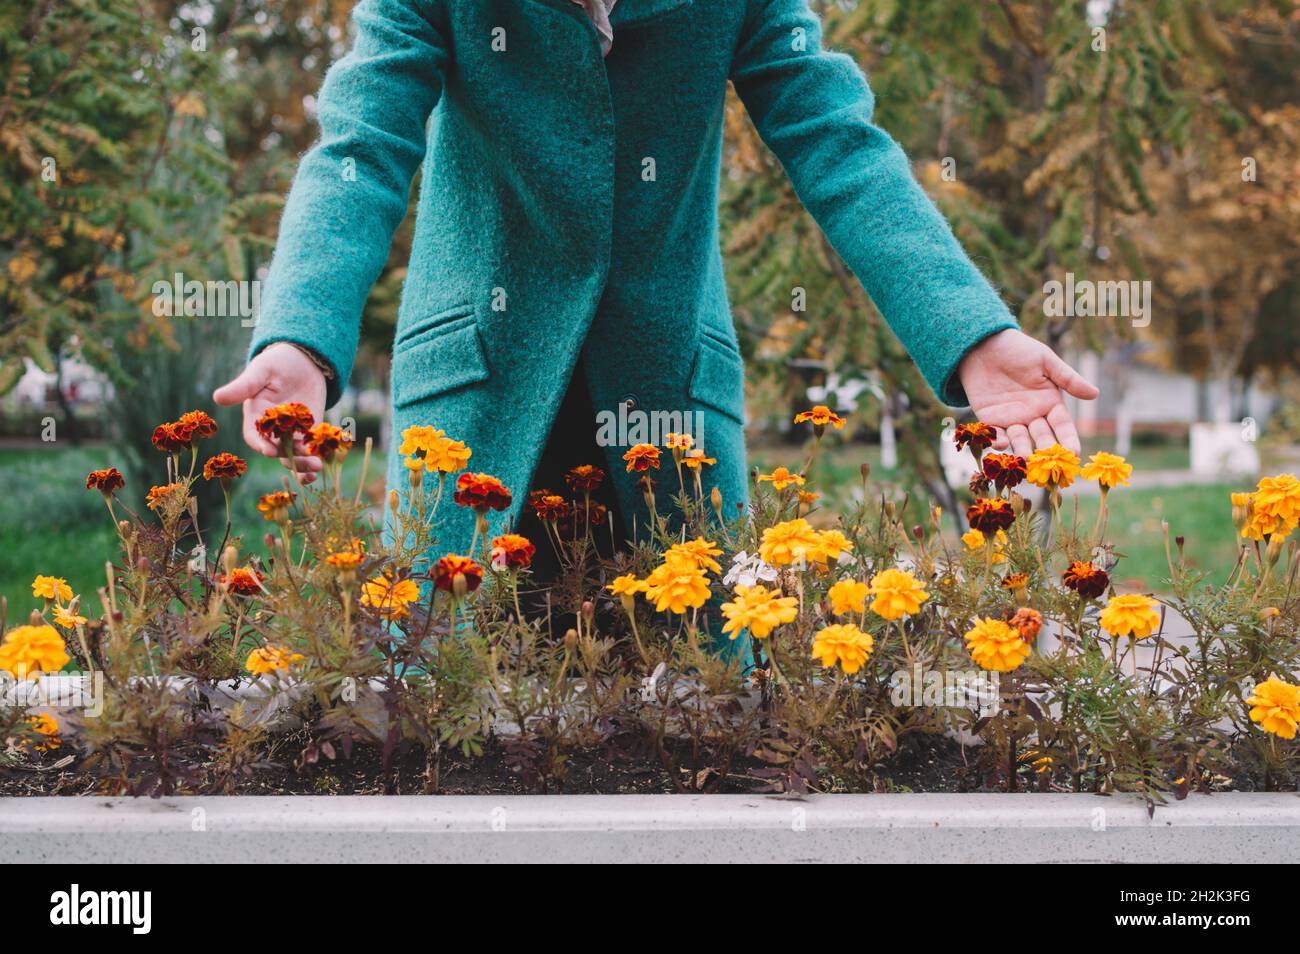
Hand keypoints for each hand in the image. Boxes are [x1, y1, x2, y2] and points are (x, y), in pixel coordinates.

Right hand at [213, 343, 327, 482]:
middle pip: (276, 450)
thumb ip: (243, 386)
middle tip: (305, 460)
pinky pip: (309, 448)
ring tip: (317, 465)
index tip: (270, 451)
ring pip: (293, 454)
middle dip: (289, 457)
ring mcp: (290, 431)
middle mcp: (271, 428)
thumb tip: (217, 397)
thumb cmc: (277, 362)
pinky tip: (322, 462)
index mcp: (255, 416)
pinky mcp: (307, 430)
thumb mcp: (261, 371)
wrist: (304, 360)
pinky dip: (314, 457)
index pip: (254, 436)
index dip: (260, 445)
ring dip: (303, 462)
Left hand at [957, 329, 1098, 457]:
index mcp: (1050, 402)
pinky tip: (1002, 444)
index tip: (1074, 454)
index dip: (1068, 440)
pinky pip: (995, 434)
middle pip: (1042, 437)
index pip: (1062, 426)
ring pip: (1020, 440)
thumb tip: (1095, 394)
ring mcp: (1011, 419)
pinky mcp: (989, 419)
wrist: (984, 344)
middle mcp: (1032, 415)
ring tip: (1025, 458)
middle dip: (1046, 450)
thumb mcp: (1045, 361)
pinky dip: (998, 441)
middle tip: (1049, 462)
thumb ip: (1067, 378)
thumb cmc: (1018, 350)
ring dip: (1022, 450)